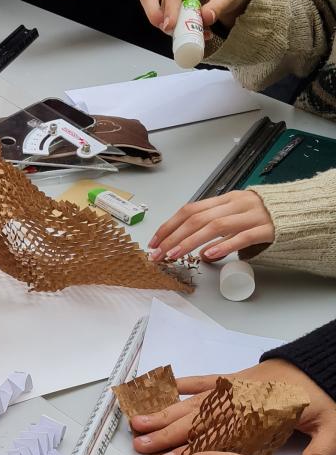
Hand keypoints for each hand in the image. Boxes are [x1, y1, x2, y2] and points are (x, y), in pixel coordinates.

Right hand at [131, 359, 335, 454]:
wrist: (319, 365)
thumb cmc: (322, 397)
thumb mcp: (331, 428)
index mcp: (258, 416)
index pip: (217, 437)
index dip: (190, 449)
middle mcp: (238, 401)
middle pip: (195, 420)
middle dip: (165, 433)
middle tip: (140, 443)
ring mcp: (231, 389)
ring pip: (192, 403)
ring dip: (164, 413)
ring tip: (140, 422)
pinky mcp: (231, 379)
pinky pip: (202, 381)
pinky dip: (181, 384)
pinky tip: (162, 388)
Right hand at [139, 0, 254, 33]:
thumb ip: (218, 5)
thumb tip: (205, 17)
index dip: (170, 9)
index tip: (170, 25)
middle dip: (153, 13)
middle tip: (165, 28)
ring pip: (153, 6)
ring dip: (164, 24)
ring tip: (183, 33)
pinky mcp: (171, 6)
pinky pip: (163, 18)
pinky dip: (172, 29)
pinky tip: (189, 32)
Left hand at [147, 190, 273, 261]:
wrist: (300, 212)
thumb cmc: (263, 216)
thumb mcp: (236, 216)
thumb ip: (215, 227)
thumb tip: (196, 248)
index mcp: (226, 199)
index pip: (190, 210)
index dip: (169, 225)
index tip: (154, 241)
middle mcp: (236, 204)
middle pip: (197, 219)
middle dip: (173, 237)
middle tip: (158, 254)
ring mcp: (252, 215)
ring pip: (215, 226)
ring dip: (190, 241)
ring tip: (175, 255)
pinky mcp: (266, 229)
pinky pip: (242, 237)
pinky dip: (224, 246)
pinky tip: (209, 255)